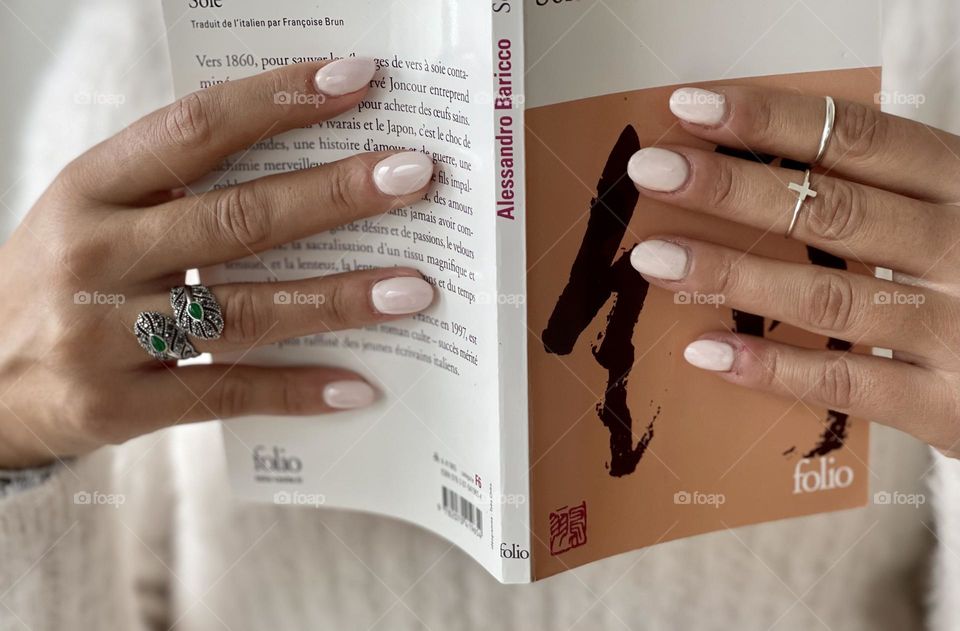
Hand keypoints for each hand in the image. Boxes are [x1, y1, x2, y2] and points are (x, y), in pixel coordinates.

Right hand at [0, 59, 435, 468]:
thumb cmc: (58, 278)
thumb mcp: (93, 212)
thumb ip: (174, 186)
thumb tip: (303, 155)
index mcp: (90, 188)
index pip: (194, 129)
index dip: (278, 100)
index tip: (356, 80)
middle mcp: (95, 255)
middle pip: (236, 218)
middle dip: (334, 194)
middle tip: (414, 177)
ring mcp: (103, 335)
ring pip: (242, 310)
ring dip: (338, 299)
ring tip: (414, 288)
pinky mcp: (118, 406)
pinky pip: (224, 394)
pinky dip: (296, 390)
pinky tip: (361, 386)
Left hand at [627, 85, 959, 455]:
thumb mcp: (956, 212)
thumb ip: (885, 189)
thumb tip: (758, 161)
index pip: (860, 139)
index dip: (772, 121)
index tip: (692, 107)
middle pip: (835, 209)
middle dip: (735, 188)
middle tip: (653, 172)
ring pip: (830, 294)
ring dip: (735, 273)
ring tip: (656, 258)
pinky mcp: (950, 404)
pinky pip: (846, 380)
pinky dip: (771, 367)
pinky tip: (705, 351)